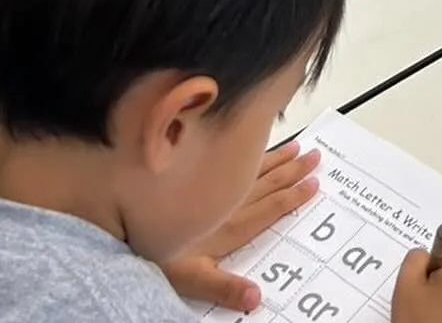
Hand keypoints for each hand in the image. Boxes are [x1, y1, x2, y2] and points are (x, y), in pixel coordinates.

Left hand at [163, 140, 320, 310]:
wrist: (124, 224)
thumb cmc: (158, 256)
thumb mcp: (191, 279)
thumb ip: (224, 287)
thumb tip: (257, 297)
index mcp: (228, 228)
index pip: (268, 210)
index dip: (292, 197)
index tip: (314, 184)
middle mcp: (227, 204)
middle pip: (267, 185)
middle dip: (293, 172)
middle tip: (317, 158)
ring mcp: (215, 188)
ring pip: (255, 170)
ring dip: (279, 160)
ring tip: (301, 149)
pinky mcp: (201, 176)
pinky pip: (235, 161)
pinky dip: (253, 153)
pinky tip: (262, 145)